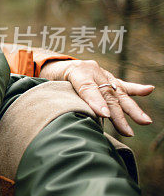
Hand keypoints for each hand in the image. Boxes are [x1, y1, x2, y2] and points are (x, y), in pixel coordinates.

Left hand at [39, 59, 153, 135]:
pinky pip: (122, 85)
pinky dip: (136, 89)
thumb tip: (64, 116)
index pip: (87, 88)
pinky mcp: (107, 78)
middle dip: (118, 114)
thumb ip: (58, 97)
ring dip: (131, 109)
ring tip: (144, 121)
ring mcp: (101, 74)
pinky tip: (149, 90)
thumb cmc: (46, 79)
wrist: (50, 64)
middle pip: (106, 94)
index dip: (95, 102)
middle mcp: (91, 70)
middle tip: (127, 132)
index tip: (105, 115)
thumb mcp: (47, 86)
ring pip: (118, 92)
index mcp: (75, 71)